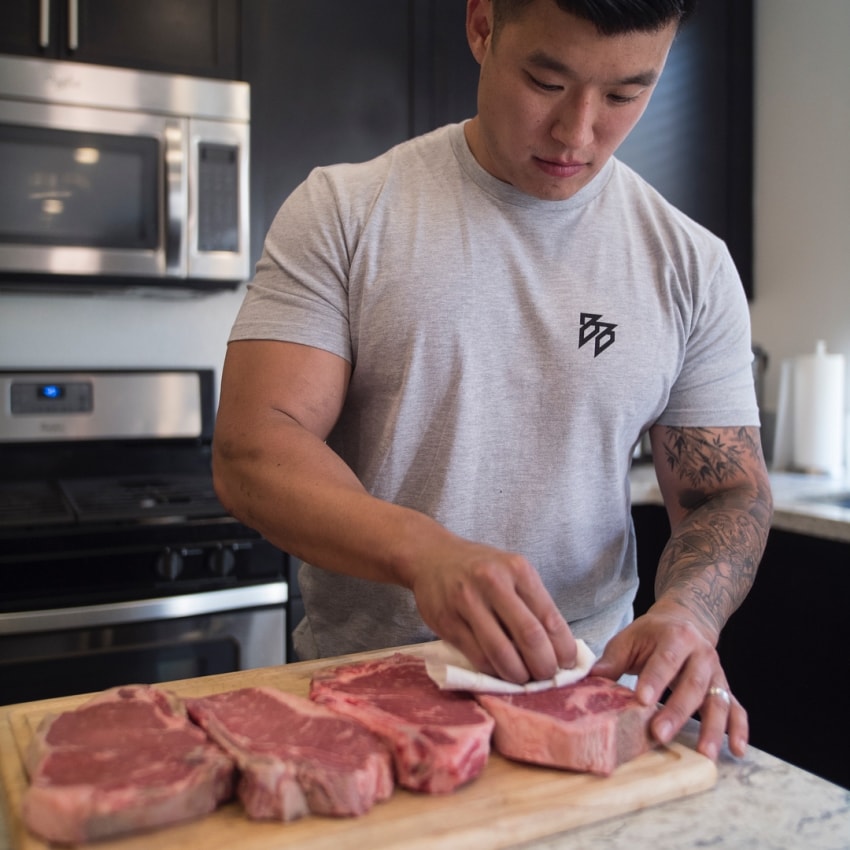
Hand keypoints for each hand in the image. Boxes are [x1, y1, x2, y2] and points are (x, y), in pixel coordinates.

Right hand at [408, 539, 576, 683]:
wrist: (432, 557)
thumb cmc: (481, 569)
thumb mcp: (511, 572)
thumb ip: (532, 603)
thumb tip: (558, 648)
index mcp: (517, 569)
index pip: (550, 617)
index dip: (563, 648)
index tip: (567, 665)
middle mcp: (493, 582)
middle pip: (529, 635)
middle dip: (544, 666)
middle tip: (547, 677)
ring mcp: (467, 601)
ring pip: (501, 652)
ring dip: (518, 675)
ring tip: (524, 679)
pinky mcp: (447, 621)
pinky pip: (477, 656)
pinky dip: (494, 671)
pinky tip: (500, 671)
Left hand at [590, 602, 747, 760]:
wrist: (685, 619)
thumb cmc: (651, 634)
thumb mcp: (629, 637)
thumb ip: (613, 659)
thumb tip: (591, 680)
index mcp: (676, 636)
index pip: (665, 659)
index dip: (654, 680)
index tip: (642, 700)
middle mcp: (701, 654)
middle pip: (692, 684)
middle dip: (677, 711)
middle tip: (660, 734)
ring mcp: (716, 672)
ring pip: (718, 700)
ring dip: (712, 728)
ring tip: (704, 754)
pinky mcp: (724, 687)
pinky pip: (736, 709)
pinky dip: (739, 729)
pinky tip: (736, 750)